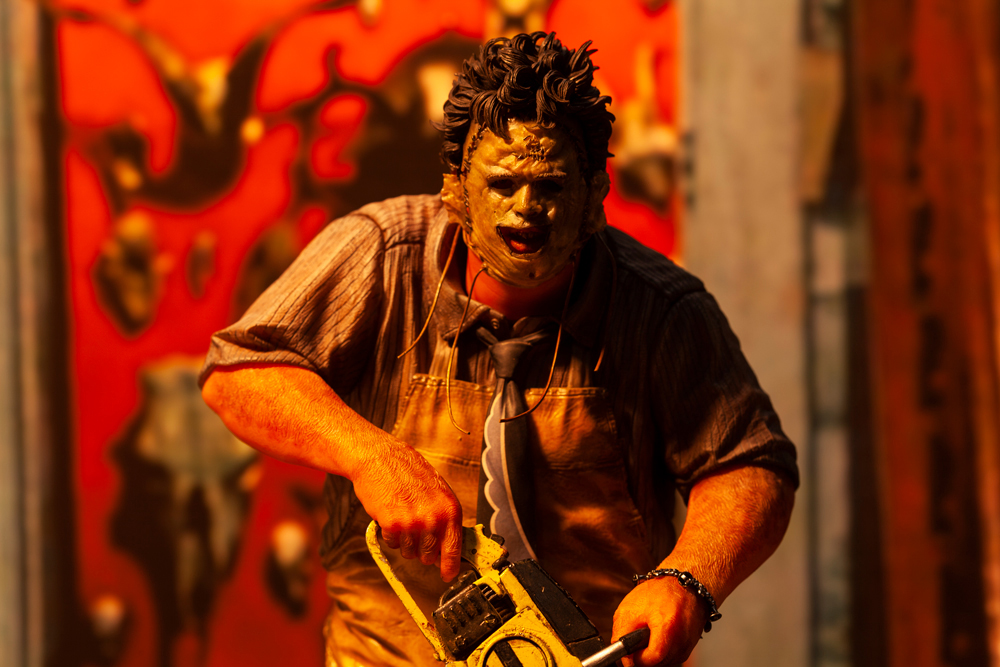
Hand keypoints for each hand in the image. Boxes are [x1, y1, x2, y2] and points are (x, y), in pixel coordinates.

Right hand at [351, 436, 462, 581]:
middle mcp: (434, 519)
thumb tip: (446, 546)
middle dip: (422, 550)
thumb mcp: (437, 491)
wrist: (379, 458)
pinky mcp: (392, 525)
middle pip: (429, 556)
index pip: (454, 548)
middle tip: (416, 531)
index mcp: (449, 509)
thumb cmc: (408, 471)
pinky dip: (390, 534)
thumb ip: (443, 518)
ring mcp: (413, 523)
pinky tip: (390, 514)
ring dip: (405, 541)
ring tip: (402, 516)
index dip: (450, 566)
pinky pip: (392, 543)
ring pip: (409, 552)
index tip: (448, 575)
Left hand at [612, 577, 707, 666]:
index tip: (631, 651)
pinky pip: (670, 658)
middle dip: (643, 656)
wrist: (683, 583)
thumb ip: (621, 636)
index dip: (638, 659)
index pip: (651, 659)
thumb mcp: (629, 610)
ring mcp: (687, 645)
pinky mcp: (689, 647)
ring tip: (649, 634)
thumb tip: (623, 659)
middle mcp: (682, 640)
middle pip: (657, 664)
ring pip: (663, 663)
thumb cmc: (659, 592)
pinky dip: (661, 651)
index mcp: (668, 627)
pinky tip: (658, 636)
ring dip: (652, 654)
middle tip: (638, 639)